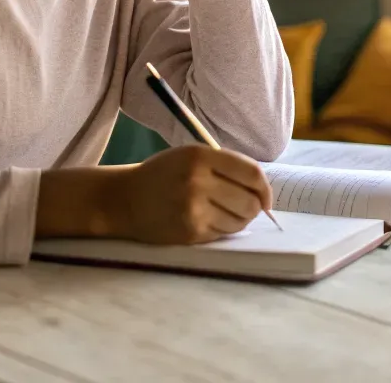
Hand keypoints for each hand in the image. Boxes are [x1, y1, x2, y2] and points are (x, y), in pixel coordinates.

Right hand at [111, 145, 271, 244]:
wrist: (125, 199)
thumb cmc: (163, 174)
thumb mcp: (190, 155)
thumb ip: (225, 165)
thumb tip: (262, 188)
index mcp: (200, 156)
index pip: (251, 173)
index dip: (265, 187)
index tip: (266, 197)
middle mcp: (198, 182)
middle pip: (250, 201)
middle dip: (254, 206)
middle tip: (246, 206)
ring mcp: (194, 209)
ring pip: (240, 221)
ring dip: (240, 220)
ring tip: (225, 213)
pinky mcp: (190, 232)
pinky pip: (223, 234)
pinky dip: (224, 230)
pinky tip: (210, 221)